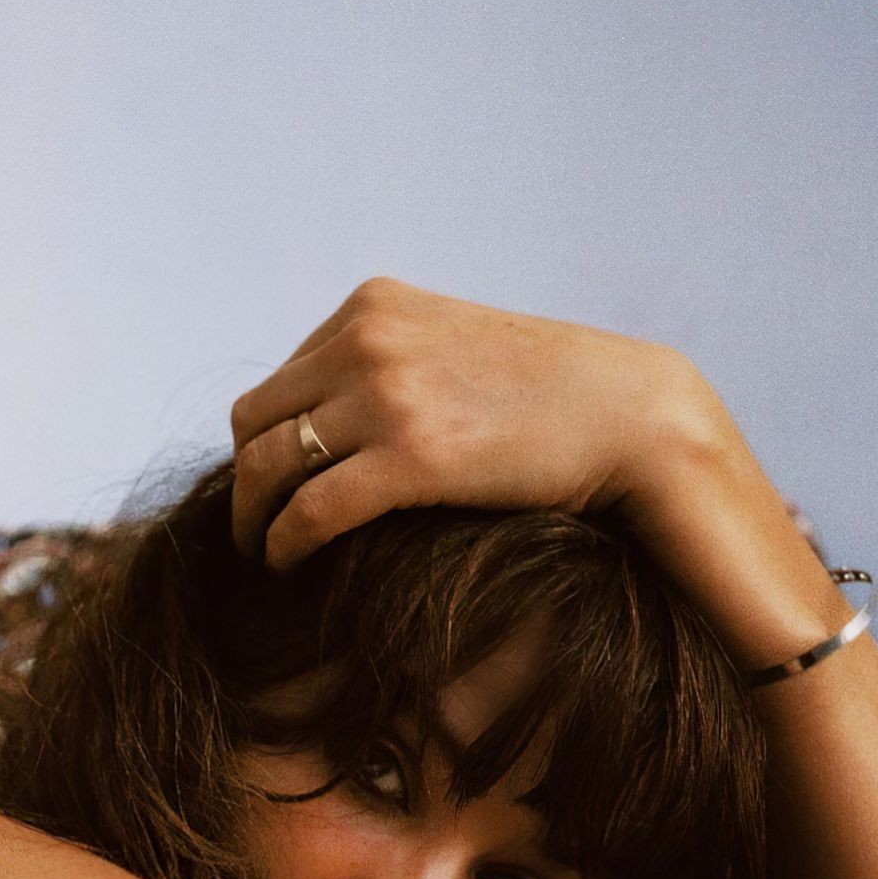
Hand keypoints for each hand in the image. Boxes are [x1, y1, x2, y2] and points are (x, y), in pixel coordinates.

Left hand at [230, 276, 709, 571]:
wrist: (629, 415)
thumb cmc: (547, 399)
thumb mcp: (452, 351)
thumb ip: (390, 366)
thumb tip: (333, 420)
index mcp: (373, 308)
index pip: (278, 384)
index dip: (264, 447)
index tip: (271, 493)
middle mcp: (368, 338)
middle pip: (256, 424)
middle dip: (247, 485)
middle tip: (255, 533)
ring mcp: (387, 393)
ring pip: (268, 468)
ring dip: (253, 521)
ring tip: (265, 557)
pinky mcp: (411, 455)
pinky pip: (309, 512)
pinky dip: (283, 546)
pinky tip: (288, 570)